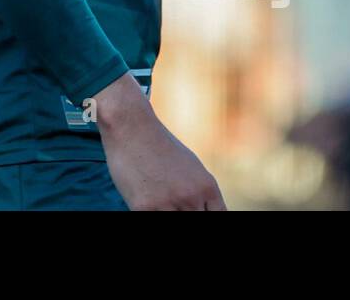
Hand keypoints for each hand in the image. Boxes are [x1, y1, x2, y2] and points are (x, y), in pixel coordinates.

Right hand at [94, 73, 225, 210]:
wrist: (131, 125)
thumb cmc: (158, 145)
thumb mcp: (190, 166)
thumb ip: (200, 192)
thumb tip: (203, 209)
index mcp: (207, 187)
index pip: (218, 217)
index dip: (206, 216)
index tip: (194, 209)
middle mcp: (191, 197)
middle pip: (197, 221)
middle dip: (183, 212)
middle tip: (172, 202)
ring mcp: (168, 204)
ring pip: (174, 223)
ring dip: (165, 212)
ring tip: (157, 197)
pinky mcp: (144, 208)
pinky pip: (150, 220)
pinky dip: (148, 212)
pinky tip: (142, 200)